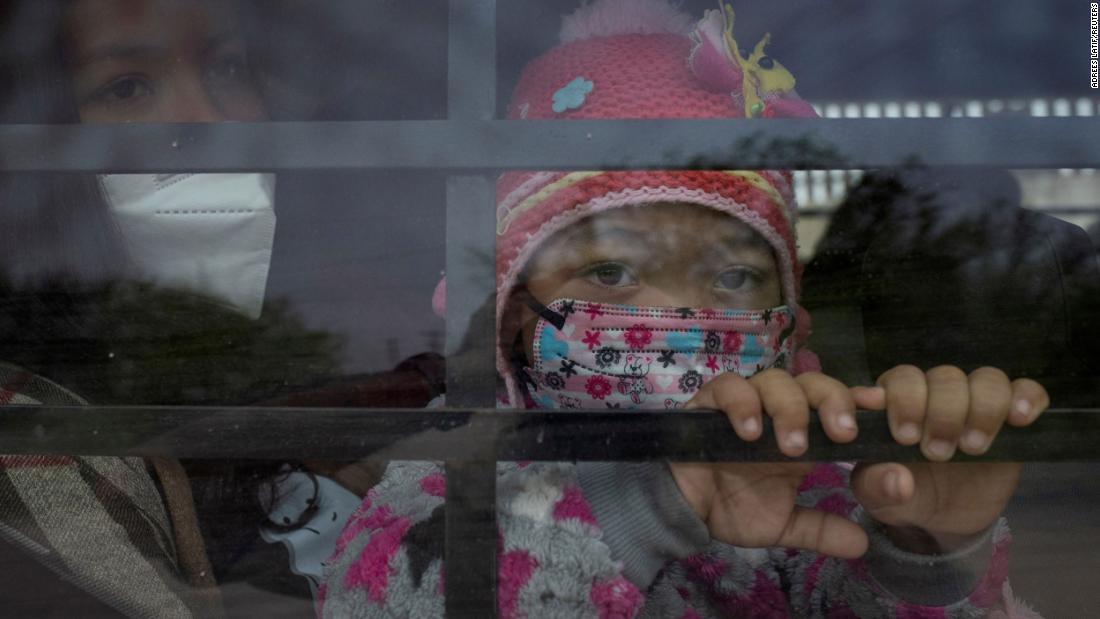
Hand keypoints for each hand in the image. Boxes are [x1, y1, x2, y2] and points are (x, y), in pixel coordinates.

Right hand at [669, 369, 869, 558]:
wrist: (684, 511)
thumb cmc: (732, 507)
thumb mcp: (783, 524)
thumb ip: (821, 530)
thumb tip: (863, 545)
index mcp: (801, 432)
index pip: (834, 402)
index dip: (857, 399)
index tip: (880, 409)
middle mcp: (776, 411)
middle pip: (812, 382)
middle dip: (832, 401)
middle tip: (843, 433)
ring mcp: (744, 402)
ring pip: (774, 381)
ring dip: (789, 409)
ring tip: (793, 447)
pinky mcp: (709, 401)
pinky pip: (728, 387)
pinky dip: (742, 404)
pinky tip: (750, 432)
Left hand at [849, 365, 1048, 548]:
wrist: (945, 518)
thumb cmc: (904, 495)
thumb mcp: (881, 499)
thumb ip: (878, 488)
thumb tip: (899, 481)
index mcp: (894, 403)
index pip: (897, 380)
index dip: (901, 400)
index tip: (904, 437)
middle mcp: (933, 393)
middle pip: (943, 377)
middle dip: (942, 414)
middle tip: (937, 453)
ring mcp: (973, 401)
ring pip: (985, 379)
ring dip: (982, 410)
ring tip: (973, 448)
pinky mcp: (1010, 415)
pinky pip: (1025, 389)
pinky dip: (1026, 398)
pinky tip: (1019, 420)